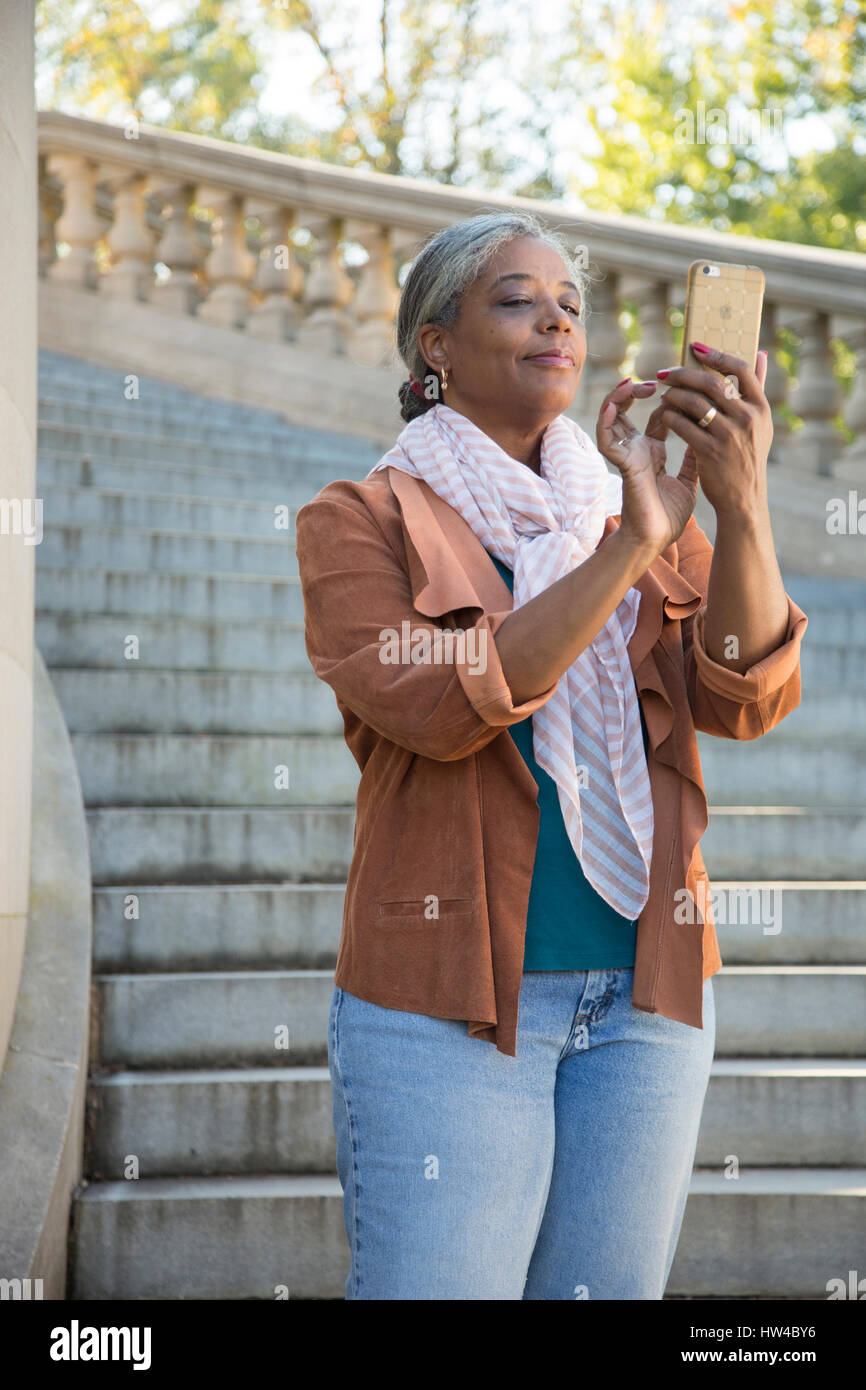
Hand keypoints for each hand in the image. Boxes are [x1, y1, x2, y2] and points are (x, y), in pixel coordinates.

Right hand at [596, 375, 699, 557]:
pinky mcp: (622, 466)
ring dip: (618, 399)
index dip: (669, 399)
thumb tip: (708, 439)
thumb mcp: (689, 482)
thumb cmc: (667, 517)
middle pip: (630, 411)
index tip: (684, 386)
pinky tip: (612, 407)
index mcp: (653, 453)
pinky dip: (606, 423)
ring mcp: (627, 456)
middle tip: (657, 380)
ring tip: (631, 384)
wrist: (655, 541)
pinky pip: (607, 440)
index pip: (658, 417)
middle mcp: (637, 450)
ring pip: (612, 419)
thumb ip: (695, 460)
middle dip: (638, 391)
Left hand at [645, 344, 772, 517]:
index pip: (741, 369)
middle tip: (666, 372)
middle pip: (713, 383)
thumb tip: (760, 352)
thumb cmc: (748, 457)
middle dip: (684, 374)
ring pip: (695, 404)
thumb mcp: (761, 424)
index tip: (696, 347)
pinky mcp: (711, 453)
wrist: (744, 500)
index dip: (717, 355)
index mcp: (761, 408)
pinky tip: (663, 415)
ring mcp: (730, 436)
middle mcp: (748, 419)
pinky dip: (671, 417)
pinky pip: (684, 427)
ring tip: (663, 394)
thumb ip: (758, 388)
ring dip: (674, 395)